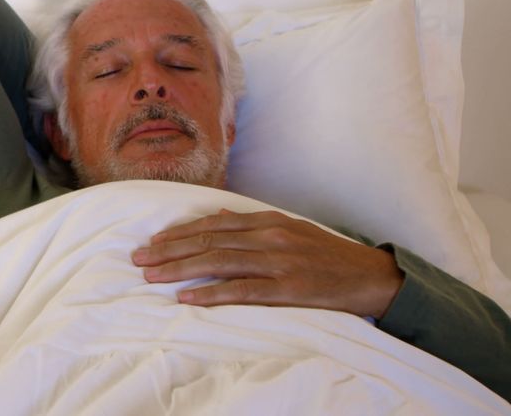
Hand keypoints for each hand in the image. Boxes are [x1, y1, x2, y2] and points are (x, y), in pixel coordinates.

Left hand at [131, 209, 403, 318]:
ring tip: (152, 276)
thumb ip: (252, 223)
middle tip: (138, 260)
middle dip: (169, 250)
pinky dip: (212, 293)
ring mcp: (277, 261)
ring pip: (218, 263)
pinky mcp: (287, 288)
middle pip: (208, 241)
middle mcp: (268, 236)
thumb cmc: (327, 254)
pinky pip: (242, 290)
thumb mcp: (290, 228)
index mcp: (267, 221)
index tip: (152, 242)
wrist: (371, 276)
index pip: (212, 224)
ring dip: (180, 269)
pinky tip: (187, 298)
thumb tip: (217, 212)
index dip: (179, 233)